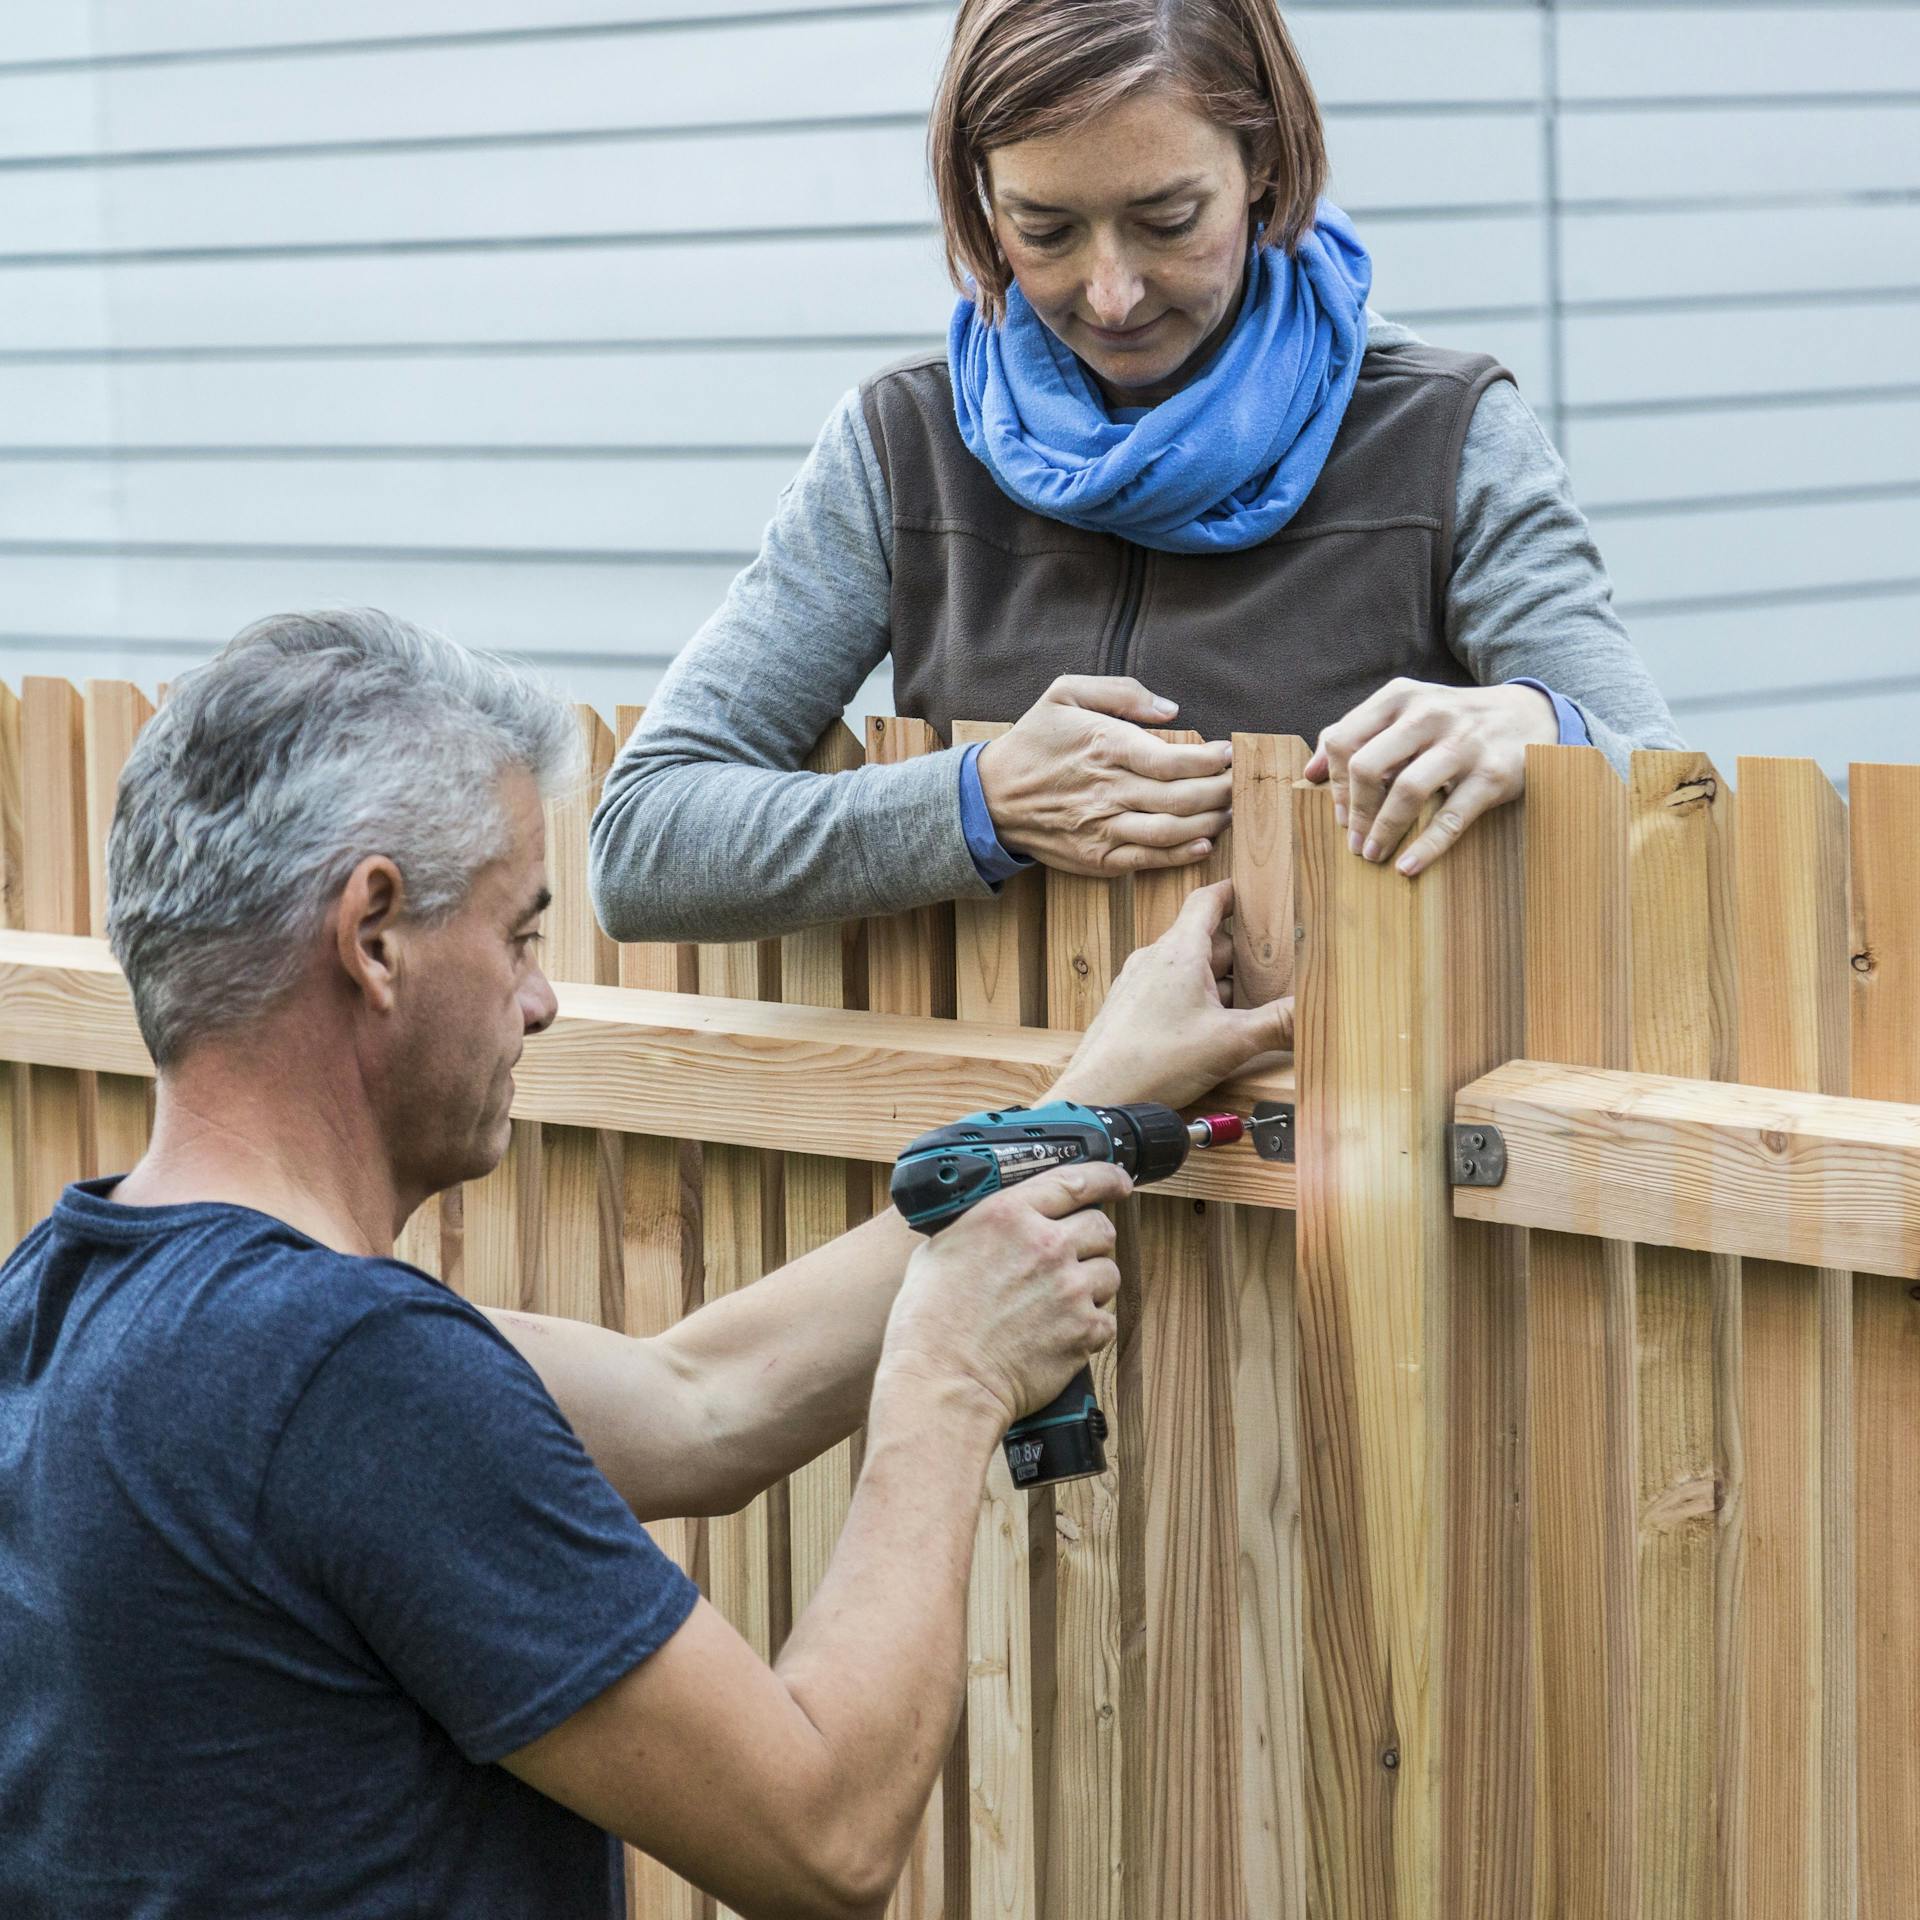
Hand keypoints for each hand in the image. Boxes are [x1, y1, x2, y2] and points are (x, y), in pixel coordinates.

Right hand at [881, 1163, 1129, 1425]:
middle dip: (1091, 1241)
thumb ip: (980, 1226)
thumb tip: (997, 1224)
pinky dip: (1089, 1327)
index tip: (1118, 1182)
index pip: (1075, 1179)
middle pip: (1101, 1227)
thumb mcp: (940, 1248)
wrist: (942, 1379)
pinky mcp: (1083, 1330)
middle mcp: (1046, 1245)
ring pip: (1108, 1273)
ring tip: (1058, 1303)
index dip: (1106, 1178)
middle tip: (1071, 1259)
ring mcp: (1069, 1288)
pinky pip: (1105, 1320)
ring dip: (1091, 1285)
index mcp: (1008, 1215)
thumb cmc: (929, 1321)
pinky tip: (1059, 1333)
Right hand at [976, 675, 1231, 875]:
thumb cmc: (1034, 741)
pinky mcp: (1097, 858)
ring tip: (1226, 811)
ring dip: (1208, 823)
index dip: (1210, 761)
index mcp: (1104, 746)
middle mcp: (1107, 790)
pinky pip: (1148, 860)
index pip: (1173, 760)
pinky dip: (1181, 855)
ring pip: (1171, 831)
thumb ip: (1122, 692)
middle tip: (1238, 784)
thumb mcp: (1065, 693)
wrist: (991, 797)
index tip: (1228, 754)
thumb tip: (1171, 711)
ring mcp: (1102, 828)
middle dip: (1220, 792)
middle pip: (1181, 797)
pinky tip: (1203, 843)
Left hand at [1051, 880, 1292, 1110]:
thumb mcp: (1231, 1042)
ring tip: (1251, 1003)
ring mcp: (1139, 983)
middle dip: (1241, 953)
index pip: (1207, 901)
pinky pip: (1171, 991)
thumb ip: (1278, 1024)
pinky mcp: (1131, 1009)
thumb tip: (1313, 1010)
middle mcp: (1155, 959)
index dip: (1234, 892)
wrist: (1097, 1097)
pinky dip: (1197, 1000)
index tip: (1255, 889)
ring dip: (1220, 982)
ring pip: (1190, 970)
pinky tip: (1213, 1028)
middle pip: (1207, 940)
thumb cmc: (1153, 1063)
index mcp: (1179, 951)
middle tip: (1275, 963)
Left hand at [1302, 679, 1556, 876]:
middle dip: (1355, 812)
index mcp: (1399, 697)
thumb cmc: (1451, 722)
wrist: (1529, 715)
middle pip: (1368, 766)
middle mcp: (1429, 714)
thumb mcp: (1405, 712)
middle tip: (1353, 841)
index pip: (1344, 741)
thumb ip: (1355, 733)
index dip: (1335, 784)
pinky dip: (1425, 847)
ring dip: (1383, 831)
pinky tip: (1407, 866)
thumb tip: (1309, 773)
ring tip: (1373, 854)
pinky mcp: (1491, 774)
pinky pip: (1451, 817)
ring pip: (1406, 791)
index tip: (1339, 814)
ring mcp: (1463, 743)